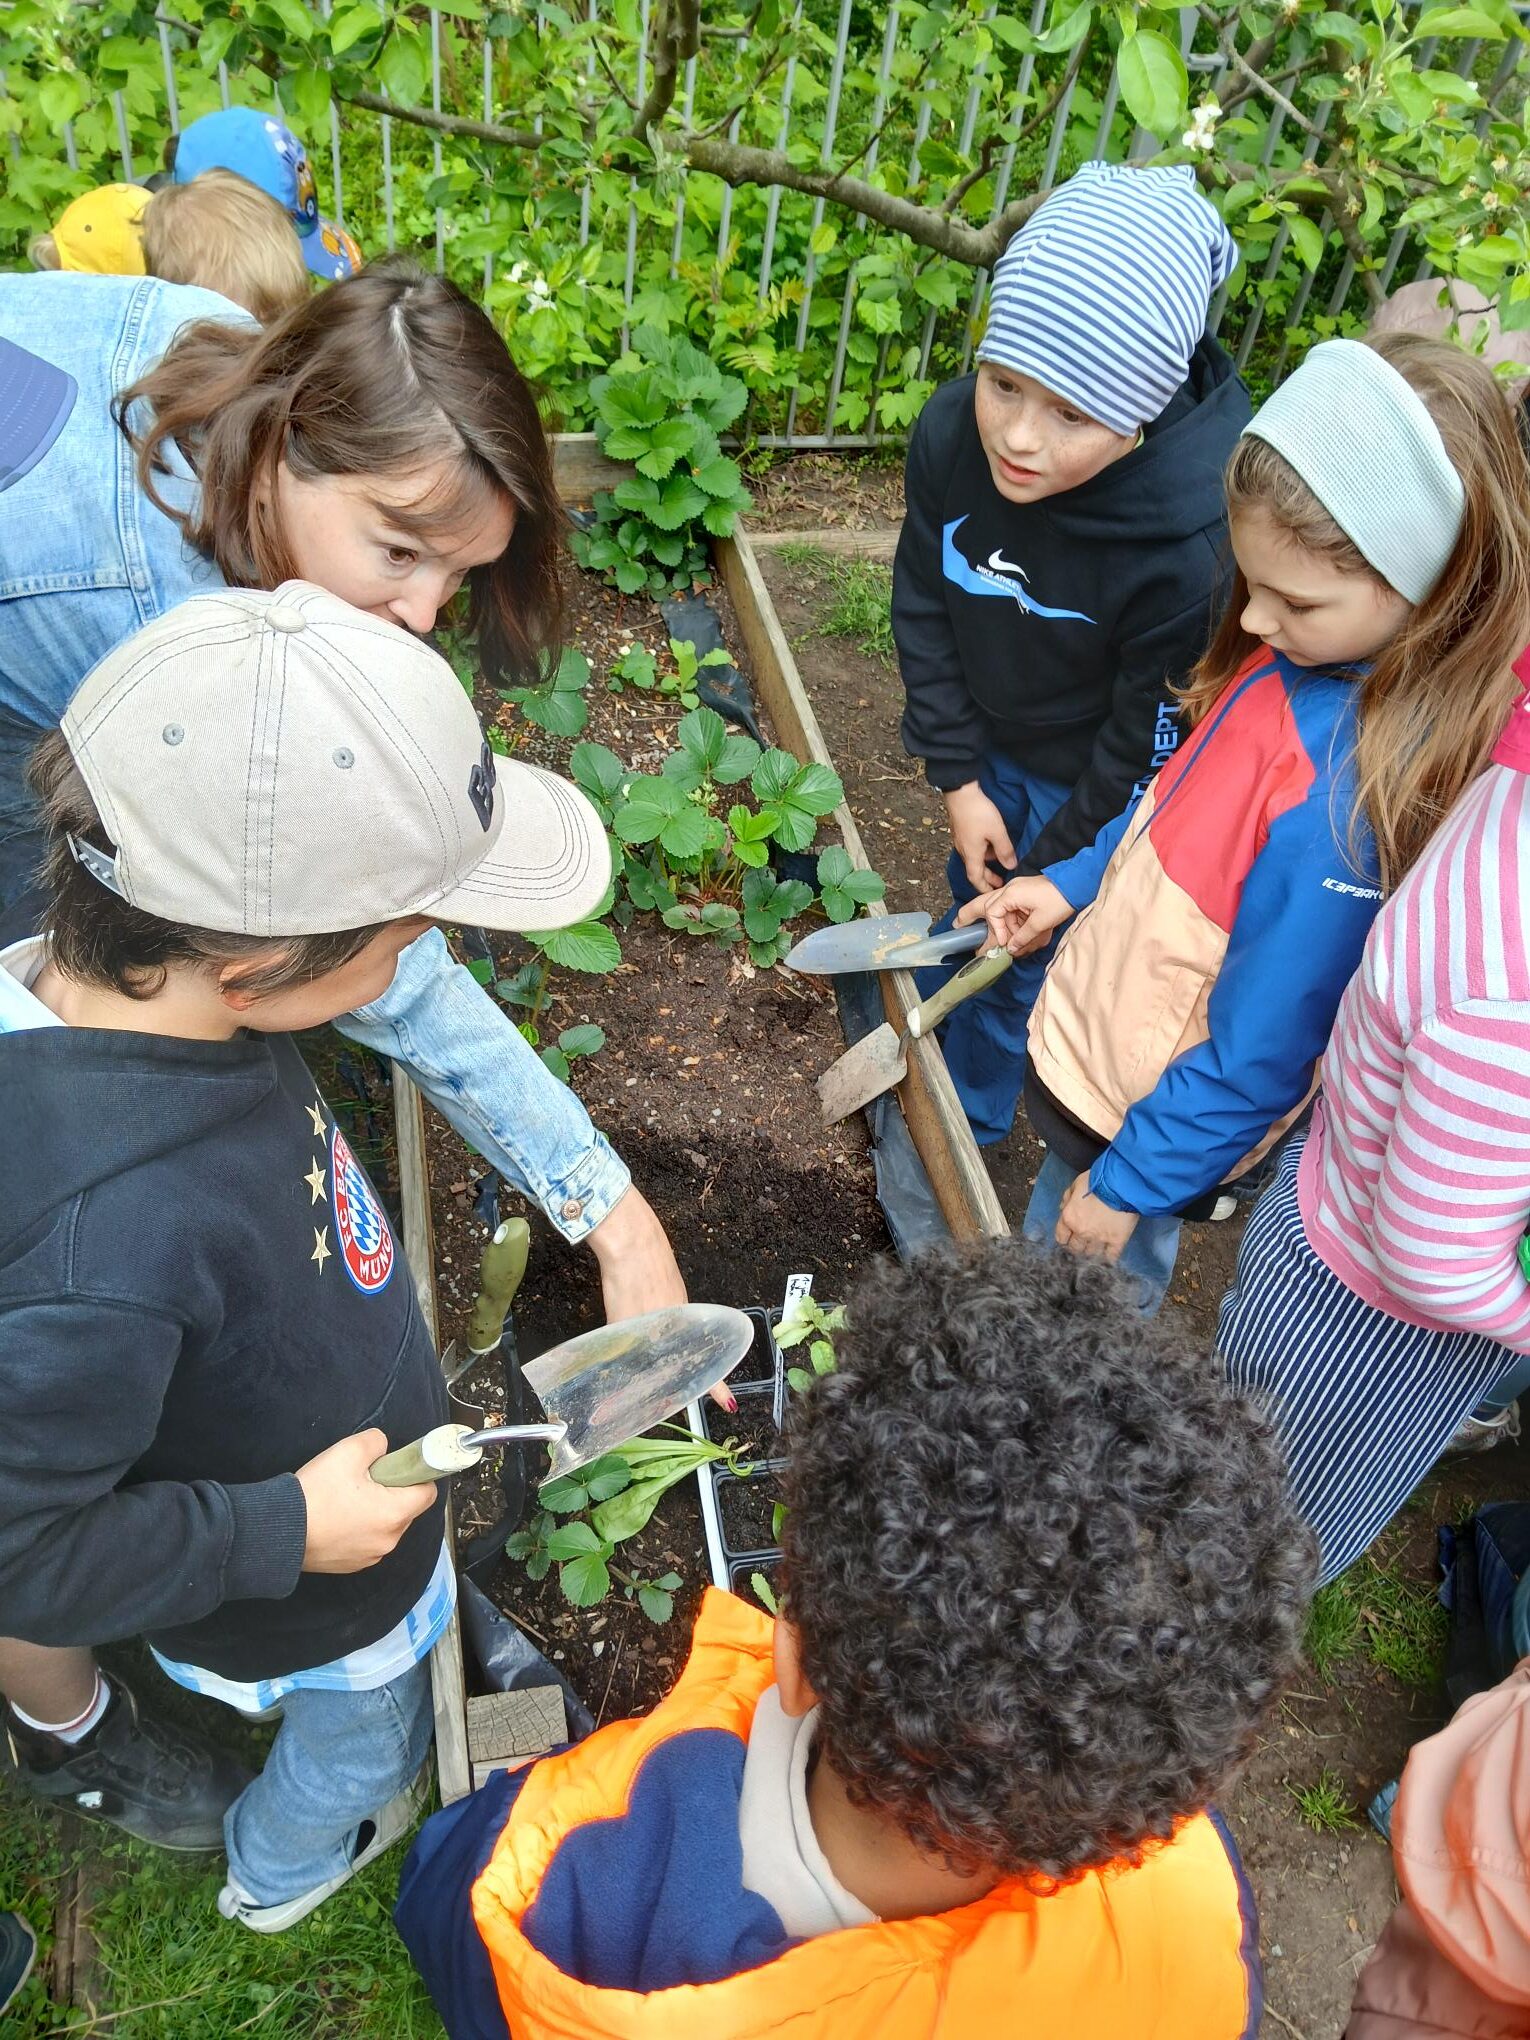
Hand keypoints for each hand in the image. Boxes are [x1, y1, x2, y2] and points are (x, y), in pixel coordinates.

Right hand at [296, 1429, 437, 1573]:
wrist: (278, 1531)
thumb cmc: (315, 1494)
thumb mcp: (348, 1452)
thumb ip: (376, 1443)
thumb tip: (383, 1448)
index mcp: (395, 1514)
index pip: (428, 1492)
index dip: (416, 1475)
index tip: (398, 1466)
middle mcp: (388, 1540)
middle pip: (405, 1509)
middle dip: (391, 1491)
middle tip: (362, 1479)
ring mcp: (370, 1556)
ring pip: (385, 1525)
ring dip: (374, 1510)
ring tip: (344, 1498)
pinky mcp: (351, 1565)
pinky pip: (366, 1540)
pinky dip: (358, 1528)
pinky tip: (335, 1517)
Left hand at [586, 1191, 735, 1412]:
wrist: (632, 1238)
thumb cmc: (630, 1280)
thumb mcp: (621, 1322)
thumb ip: (623, 1348)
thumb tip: (613, 1374)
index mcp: (680, 1326)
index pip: (705, 1364)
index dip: (715, 1386)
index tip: (729, 1404)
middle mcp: (686, 1314)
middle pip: (697, 1349)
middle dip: (696, 1370)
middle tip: (694, 1388)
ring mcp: (678, 1297)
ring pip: (684, 1331)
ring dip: (677, 1348)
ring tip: (665, 1362)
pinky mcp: (668, 1282)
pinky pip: (673, 1314)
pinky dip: (667, 1327)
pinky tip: (650, 1327)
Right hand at [943, 782, 1016, 893]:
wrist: (960, 792)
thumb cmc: (978, 813)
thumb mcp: (997, 833)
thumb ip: (1005, 851)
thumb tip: (1011, 866)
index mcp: (971, 854)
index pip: (976, 879)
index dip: (984, 888)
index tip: (993, 894)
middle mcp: (964, 850)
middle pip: (974, 870)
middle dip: (987, 878)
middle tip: (999, 882)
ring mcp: (961, 841)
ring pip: (974, 858)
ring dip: (985, 864)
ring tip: (999, 864)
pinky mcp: (962, 831)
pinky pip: (972, 848)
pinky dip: (982, 853)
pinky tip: (991, 845)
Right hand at [955, 875, 1072, 955]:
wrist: (1077, 883)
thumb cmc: (1060, 899)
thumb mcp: (1042, 921)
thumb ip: (1023, 936)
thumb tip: (1010, 949)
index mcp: (1011, 894)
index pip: (992, 913)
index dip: (997, 931)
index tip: (1005, 943)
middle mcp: (1010, 891)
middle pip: (983, 902)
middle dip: (969, 914)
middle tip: (957, 925)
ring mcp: (1017, 892)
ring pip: (998, 909)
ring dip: (1002, 926)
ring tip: (1003, 941)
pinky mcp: (1024, 895)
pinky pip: (1012, 910)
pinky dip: (1014, 923)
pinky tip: (1019, 935)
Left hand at [1055, 1173, 1139, 1263]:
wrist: (1122, 1184)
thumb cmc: (1098, 1180)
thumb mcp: (1077, 1183)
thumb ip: (1067, 1197)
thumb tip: (1063, 1208)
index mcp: (1069, 1218)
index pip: (1061, 1237)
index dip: (1065, 1238)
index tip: (1069, 1237)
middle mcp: (1082, 1231)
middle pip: (1075, 1249)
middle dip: (1077, 1246)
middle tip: (1082, 1243)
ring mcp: (1099, 1238)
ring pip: (1091, 1254)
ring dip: (1091, 1252)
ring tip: (1095, 1249)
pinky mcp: (1117, 1241)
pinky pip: (1110, 1257)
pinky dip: (1108, 1259)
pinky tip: (1108, 1258)